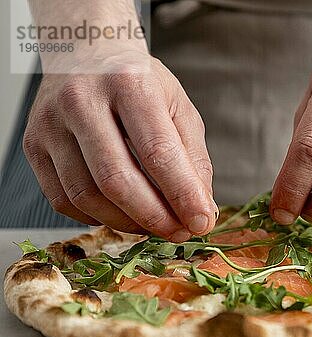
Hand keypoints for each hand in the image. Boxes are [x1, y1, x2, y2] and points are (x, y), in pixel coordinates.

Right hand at [24, 52, 216, 241]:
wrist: (86, 53)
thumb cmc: (138, 84)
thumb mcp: (178, 108)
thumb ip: (194, 159)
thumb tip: (201, 211)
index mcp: (129, 83)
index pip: (158, 152)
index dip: (182, 195)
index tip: (201, 222)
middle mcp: (82, 100)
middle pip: (116, 180)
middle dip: (154, 217)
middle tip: (179, 232)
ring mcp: (50, 123)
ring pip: (87, 196)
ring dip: (127, 223)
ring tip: (155, 225)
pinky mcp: (33, 145)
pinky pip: (64, 200)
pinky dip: (98, 218)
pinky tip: (122, 214)